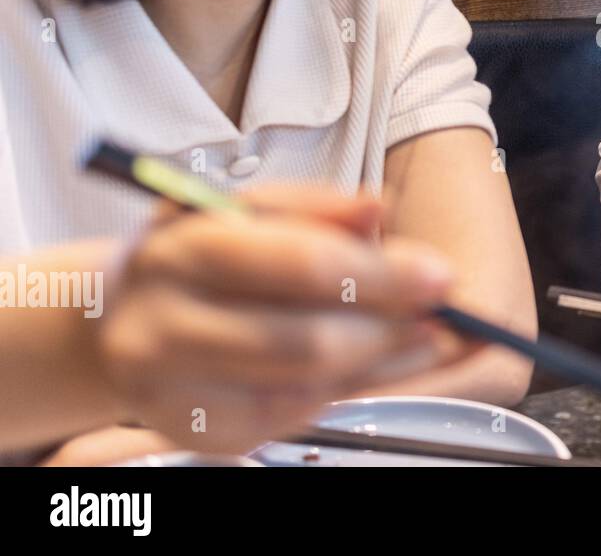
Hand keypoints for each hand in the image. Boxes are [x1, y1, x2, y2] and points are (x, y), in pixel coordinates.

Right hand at [90, 185, 475, 453]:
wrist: (117, 318)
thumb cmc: (199, 253)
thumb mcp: (247, 207)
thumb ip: (316, 206)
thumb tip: (377, 209)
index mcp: (183, 248)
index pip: (300, 265)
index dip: (381, 276)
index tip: (440, 275)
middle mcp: (166, 324)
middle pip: (307, 340)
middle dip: (390, 327)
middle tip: (443, 313)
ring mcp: (175, 390)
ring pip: (308, 385)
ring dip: (383, 362)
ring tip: (424, 337)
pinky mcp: (199, 433)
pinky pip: (295, 415)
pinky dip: (346, 387)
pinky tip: (373, 362)